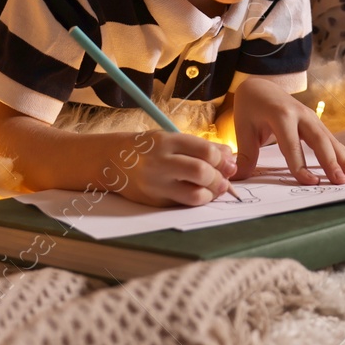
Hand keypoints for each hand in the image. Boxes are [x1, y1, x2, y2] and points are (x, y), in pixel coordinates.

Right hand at [109, 128, 236, 207]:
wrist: (114, 161)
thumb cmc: (150, 148)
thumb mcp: (172, 139)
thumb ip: (201, 147)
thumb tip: (230, 158)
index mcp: (167, 141)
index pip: (205, 151)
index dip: (222, 159)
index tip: (228, 163)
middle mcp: (160, 162)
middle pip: (200, 172)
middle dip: (219, 178)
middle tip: (225, 180)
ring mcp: (156, 184)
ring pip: (194, 195)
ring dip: (211, 194)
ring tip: (214, 189)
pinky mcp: (155, 201)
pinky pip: (183, 205)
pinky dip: (197, 201)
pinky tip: (200, 195)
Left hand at [230, 78, 344, 184]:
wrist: (261, 86)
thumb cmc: (251, 108)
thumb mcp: (243, 128)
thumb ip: (245, 154)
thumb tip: (238, 178)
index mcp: (280, 115)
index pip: (291, 145)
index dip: (301, 166)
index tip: (311, 182)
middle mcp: (300, 115)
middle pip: (318, 141)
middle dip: (331, 162)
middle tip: (341, 181)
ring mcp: (312, 118)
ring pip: (330, 140)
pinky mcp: (317, 123)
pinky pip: (333, 140)